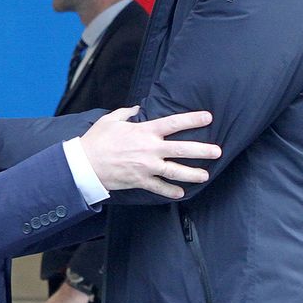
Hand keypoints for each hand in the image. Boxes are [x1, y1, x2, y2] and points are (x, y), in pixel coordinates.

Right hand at [79, 107, 220, 199]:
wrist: (85, 164)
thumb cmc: (96, 140)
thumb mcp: (111, 120)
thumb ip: (126, 113)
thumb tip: (137, 109)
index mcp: (144, 131)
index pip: (174, 123)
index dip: (192, 119)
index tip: (208, 118)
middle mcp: (150, 149)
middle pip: (182, 149)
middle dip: (202, 150)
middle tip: (217, 151)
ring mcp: (147, 167)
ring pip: (176, 171)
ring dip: (192, 173)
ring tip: (205, 175)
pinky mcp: (140, 181)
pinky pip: (160, 187)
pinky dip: (171, 191)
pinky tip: (181, 193)